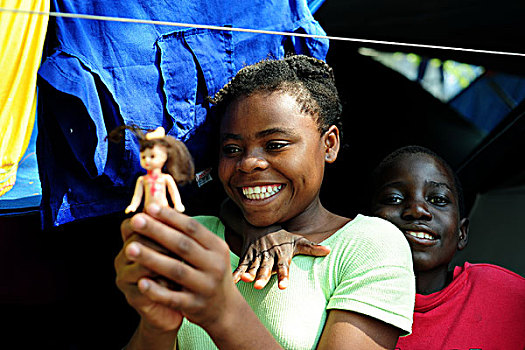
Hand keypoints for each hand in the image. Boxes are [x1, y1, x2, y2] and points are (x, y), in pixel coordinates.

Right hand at [115, 218, 183, 331]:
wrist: (168, 306)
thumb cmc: (174, 271)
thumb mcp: (174, 248)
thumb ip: (173, 230)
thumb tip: (176, 204)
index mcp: (131, 242)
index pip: (132, 225)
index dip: (153, 223)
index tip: (175, 224)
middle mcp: (123, 258)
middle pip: (137, 242)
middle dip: (161, 242)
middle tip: (183, 245)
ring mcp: (125, 278)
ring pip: (141, 266)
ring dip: (162, 263)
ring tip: (181, 264)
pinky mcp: (132, 298)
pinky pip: (144, 289)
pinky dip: (161, 286)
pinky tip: (174, 285)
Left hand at [121, 204, 243, 333]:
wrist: (224, 309)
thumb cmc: (209, 272)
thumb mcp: (208, 252)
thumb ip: (189, 235)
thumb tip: (160, 210)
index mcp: (217, 247)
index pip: (192, 228)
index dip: (170, 217)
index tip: (149, 208)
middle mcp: (215, 265)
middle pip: (183, 245)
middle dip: (157, 232)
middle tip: (135, 221)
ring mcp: (206, 286)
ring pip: (176, 270)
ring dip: (152, 258)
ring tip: (129, 248)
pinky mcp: (196, 306)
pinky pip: (173, 298)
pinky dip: (156, 291)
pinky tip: (140, 282)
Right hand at [233, 230, 330, 289]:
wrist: (260, 224)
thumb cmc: (283, 237)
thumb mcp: (298, 240)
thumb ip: (312, 248)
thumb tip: (329, 250)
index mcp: (281, 254)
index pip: (283, 266)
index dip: (283, 276)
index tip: (283, 287)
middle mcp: (268, 255)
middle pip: (265, 268)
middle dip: (262, 276)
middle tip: (259, 286)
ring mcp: (256, 256)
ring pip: (252, 267)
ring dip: (249, 274)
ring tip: (247, 282)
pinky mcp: (246, 257)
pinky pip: (241, 265)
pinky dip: (237, 273)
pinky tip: (233, 281)